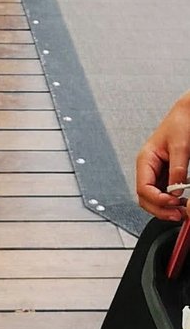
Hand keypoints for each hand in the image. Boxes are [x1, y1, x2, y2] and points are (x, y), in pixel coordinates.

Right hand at [137, 95, 189, 220]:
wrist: (187, 115)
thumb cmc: (180, 124)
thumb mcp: (180, 146)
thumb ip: (177, 169)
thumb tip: (175, 191)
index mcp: (145, 159)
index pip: (143, 188)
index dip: (157, 200)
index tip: (173, 202)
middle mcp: (148, 167)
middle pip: (145, 198)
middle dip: (160, 209)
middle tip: (178, 213)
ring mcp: (156, 172)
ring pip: (153, 199)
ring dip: (165, 208)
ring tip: (181, 210)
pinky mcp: (165, 174)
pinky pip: (163, 194)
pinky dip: (170, 202)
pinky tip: (181, 202)